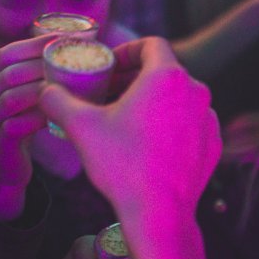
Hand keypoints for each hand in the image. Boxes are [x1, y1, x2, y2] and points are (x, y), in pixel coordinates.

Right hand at [0, 36, 54, 218]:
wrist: (2, 170)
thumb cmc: (18, 126)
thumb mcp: (18, 97)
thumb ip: (31, 75)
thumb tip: (71, 44)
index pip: (4, 54)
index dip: (33, 44)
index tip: (63, 38)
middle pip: (8, 74)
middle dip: (42, 66)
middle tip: (72, 64)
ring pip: (11, 99)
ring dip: (42, 91)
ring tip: (68, 88)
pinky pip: (16, 126)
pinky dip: (38, 118)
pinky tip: (58, 115)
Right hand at [39, 37, 219, 226]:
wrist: (159, 214)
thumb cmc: (122, 166)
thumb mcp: (81, 128)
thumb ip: (59, 101)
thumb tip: (46, 92)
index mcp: (167, 76)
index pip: (150, 44)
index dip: (127, 51)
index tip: (110, 65)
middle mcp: (195, 91)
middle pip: (164, 72)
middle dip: (135, 80)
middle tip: (110, 94)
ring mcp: (207, 119)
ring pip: (177, 99)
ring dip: (153, 103)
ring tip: (127, 122)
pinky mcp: (212, 145)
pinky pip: (189, 124)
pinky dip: (170, 127)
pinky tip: (148, 145)